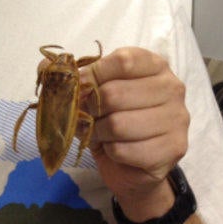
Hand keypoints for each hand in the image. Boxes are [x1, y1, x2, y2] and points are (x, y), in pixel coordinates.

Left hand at [81, 47, 189, 219]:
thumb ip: (68, 74)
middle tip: (87, 115)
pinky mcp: (173, 149)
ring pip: (118, 124)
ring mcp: (177, 119)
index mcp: (153, 64)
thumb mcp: (91, 90)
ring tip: (99, 132)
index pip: (122, 61)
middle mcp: (172, 87)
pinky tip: (114, 148)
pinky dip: (110, 150)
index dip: (93, 74)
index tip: (78, 85)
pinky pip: (125, 150)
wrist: (133, 163)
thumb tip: (45, 65)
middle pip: (115, 93)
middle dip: (91, 108)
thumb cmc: (111, 116)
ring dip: (99, 131)